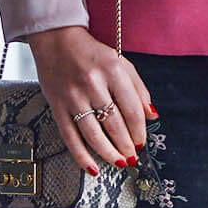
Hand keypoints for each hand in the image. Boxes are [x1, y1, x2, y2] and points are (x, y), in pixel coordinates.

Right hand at [26, 26, 154, 173]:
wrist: (56, 40)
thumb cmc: (92, 54)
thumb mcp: (121, 63)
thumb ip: (138, 88)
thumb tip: (152, 115)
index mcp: (113, 71)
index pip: (131, 109)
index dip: (139, 130)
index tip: (141, 141)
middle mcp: (93, 84)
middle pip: (114, 124)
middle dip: (126, 145)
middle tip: (132, 156)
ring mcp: (73, 96)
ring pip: (93, 134)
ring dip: (109, 153)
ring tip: (119, 162)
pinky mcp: (57, 106)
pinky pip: (70, 137)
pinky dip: (81, 156)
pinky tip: (93, 168)